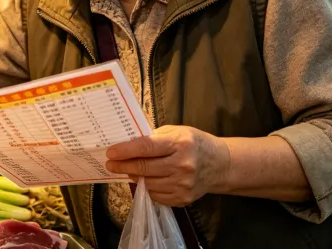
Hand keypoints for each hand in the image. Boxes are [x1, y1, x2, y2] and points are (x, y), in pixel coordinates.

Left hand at [105, 125, 230, 206]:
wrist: (220, 165)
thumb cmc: (195, 143)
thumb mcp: (178, 132)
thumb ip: (154, 137)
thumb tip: (127, 144)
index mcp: (181, 144)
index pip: (146, 148)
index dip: (125, 151)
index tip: (111, 152)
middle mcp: (183, 165)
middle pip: (144, 168)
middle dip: (123, 166)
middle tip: (111, 164)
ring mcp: (183, 185)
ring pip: (147, 184)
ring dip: (134, 177)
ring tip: (129, 170)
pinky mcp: (183, 199)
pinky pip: (156, 196)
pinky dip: (147, 188)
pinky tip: (146, 180)